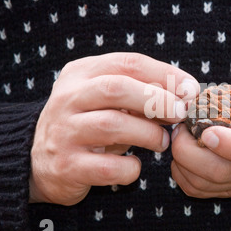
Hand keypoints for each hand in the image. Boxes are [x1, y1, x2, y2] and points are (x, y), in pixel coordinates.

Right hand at [30, 52, 198, 204]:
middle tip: (181, 113)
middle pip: (116, 88)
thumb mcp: (106, 99)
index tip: (191, 89)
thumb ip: (139, 92)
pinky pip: (107, 167)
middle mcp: (67, 99)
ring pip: (112, 125)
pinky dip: (130, 168)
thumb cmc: (87, 124)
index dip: (165, 74)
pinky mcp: (66, 166)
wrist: (39, 160)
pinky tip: (136, 166)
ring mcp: (63, 132)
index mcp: (81, 73)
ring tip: (162, 142)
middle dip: (157, 100)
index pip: (128, 62)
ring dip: (148, 134)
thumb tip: (186, 94)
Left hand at [170, 66, 230, 197]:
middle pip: (220, 172)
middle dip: (190, 150)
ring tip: (181, 134)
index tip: (209, 130)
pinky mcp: (229, 187)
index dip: (230, 144)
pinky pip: (198, 189)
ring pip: (204, 184)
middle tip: (182, 126)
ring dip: (182, 161)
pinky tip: (184, 150)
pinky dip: (182, 173)